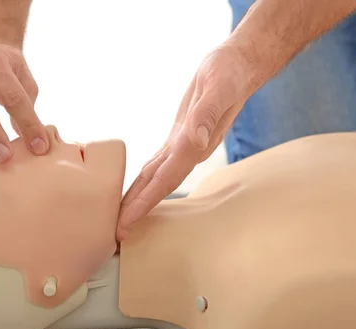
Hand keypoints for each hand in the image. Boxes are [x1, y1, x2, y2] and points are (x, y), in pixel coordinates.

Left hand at [117, 43, 254, 239]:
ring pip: (156, 177)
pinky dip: (144, 179)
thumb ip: (207, 116)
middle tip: (116, 234)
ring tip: (121, 218)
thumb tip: (196, 142)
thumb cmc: (229, 74)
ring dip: (139, 198)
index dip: (146, 201)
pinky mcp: (179, 138)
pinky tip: (135, 189)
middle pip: (158, 186)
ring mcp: (184, 146)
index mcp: (195, 145)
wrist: (239, 67)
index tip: (128, 222)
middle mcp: (189, 151)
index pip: (166, 180)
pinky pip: (158, 164)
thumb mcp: (218, 89)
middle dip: (137, 210)